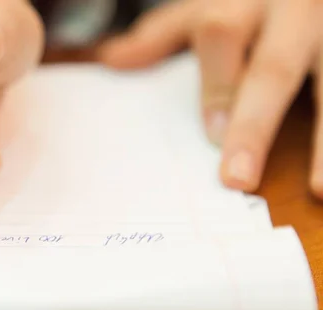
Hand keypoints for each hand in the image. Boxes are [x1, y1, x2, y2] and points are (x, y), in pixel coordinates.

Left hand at [98, 0, 322, 195]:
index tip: (212, 136)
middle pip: (274, 68)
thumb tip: (110, 60)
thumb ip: (163, 34)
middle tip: (238, 180)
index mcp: (241, 2)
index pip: (221, 37)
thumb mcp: (203, 6)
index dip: (216, 86)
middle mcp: (290, 12)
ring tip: (321, 188)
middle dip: (255, 125)